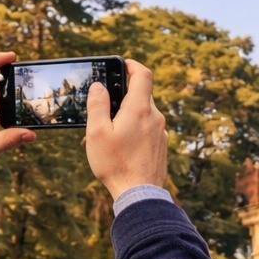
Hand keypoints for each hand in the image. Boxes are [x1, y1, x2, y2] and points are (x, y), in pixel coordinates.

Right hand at [84, 59, 166, 199]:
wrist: (139, 194)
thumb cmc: (115, 164)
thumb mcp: (97, 132)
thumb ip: (97, 105)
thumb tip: (99, 86)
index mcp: (140, 109)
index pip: (143, 74)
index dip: (132, 65)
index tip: (122, 64)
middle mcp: (155, 117)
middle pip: (141, 95)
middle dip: (123, 97)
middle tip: (104, 110)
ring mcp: (161, 132)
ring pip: (143, 114)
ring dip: (127, 117)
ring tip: (108, 135)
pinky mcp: (162, 146)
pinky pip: (147, 129)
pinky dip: (134, 130)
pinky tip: (120, 147)